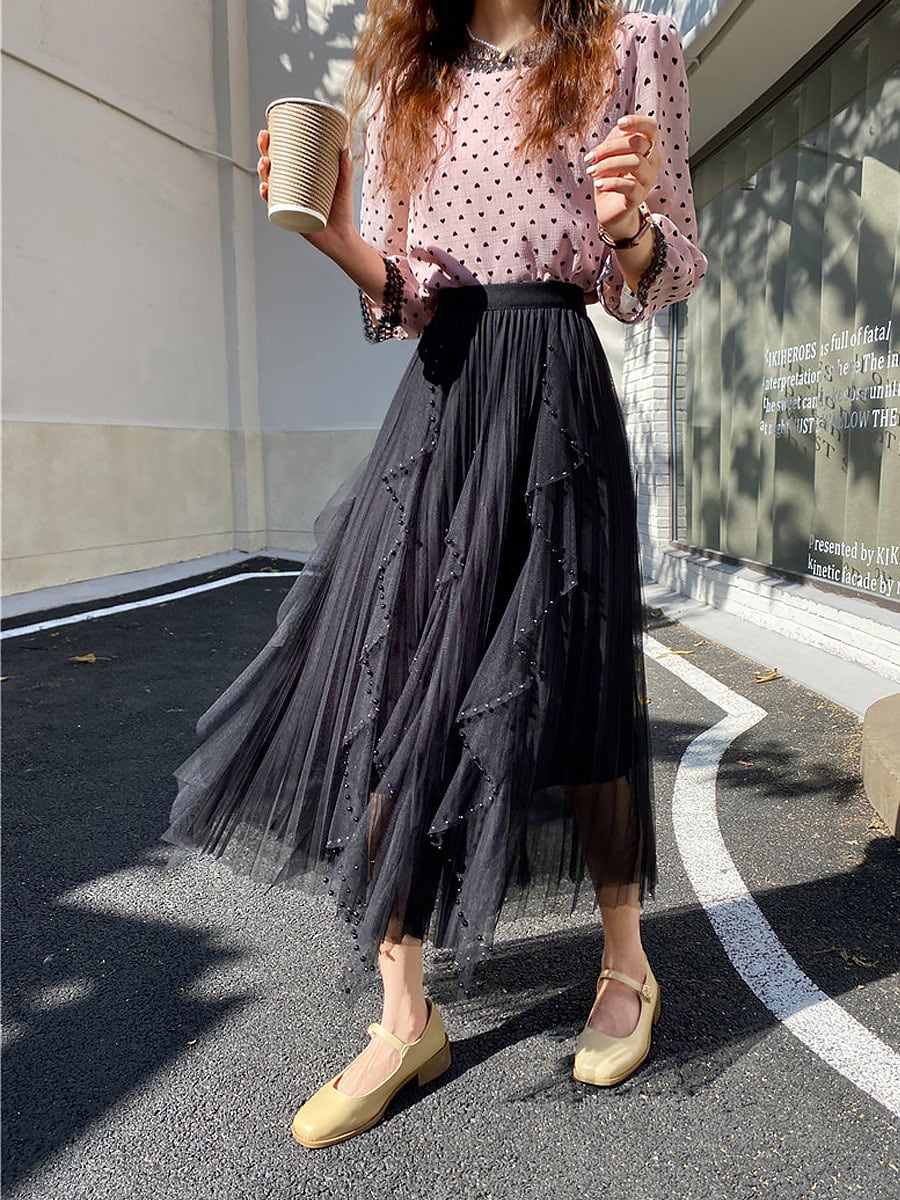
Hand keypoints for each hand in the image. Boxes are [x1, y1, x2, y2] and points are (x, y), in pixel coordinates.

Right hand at [256, 128, 356, 258]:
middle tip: (266, 140)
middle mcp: (292, 188)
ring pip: (270, 183)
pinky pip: (274, 205)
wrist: (341, 238)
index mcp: (302, 177)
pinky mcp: (289, 215)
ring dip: (263, 172)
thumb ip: (345, 169)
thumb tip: (344, 148)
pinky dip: (267, 196)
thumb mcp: (344, 187)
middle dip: (264, 151)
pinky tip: (266, 188)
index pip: (285, 156)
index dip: (274, 143)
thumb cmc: (342, 211)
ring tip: (267, 164)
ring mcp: (289, 201)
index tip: (271, 129)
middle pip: (273, 166)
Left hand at [584, 115, 661, 241]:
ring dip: (608, 165)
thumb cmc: (611, 178)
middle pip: (638, 143)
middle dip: (610, 147)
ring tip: (591, 171)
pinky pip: (629, 186)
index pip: (651, 128)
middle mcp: (652, 162)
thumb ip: (616, 139)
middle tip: (590, 157)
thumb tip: (620, 128)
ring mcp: (648, 180)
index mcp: (648, 147)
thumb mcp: (610, 155)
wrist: (610, 209)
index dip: (638, 122)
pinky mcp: (639, 197)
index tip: (619, 123)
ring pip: (635, 162)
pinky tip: (598, 184)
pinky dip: (610, 183)